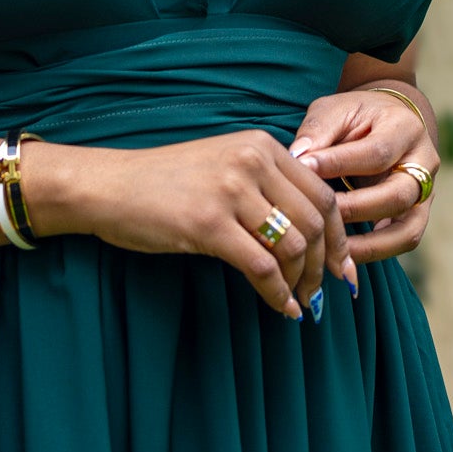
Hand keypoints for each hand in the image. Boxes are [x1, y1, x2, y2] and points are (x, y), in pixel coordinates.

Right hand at [31, 130, 357, 319]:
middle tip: (322, 293)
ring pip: (293, 246)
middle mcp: (251, 160)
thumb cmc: (164, 183)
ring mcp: (230, 190)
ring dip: (301, 283)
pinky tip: (278, 307)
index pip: (322, 193)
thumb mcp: (223, 166)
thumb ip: (266, 185)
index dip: (339, 236)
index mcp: (260, 144)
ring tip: (296, 302)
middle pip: (315, 221)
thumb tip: (314, 233)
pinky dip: (276, 293)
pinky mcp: (208, 223)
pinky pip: (261, 266)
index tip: (343, 267)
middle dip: (325, 264)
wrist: (109, 186)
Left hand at [286, 87, 438, 264]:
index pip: (376, 152)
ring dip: (367, 243)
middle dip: (355, 208)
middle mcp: (424, 163)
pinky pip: (402, 241)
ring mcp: (427, 193)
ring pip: (407, 229)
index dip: (339, 164)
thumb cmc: (356, 115)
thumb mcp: (335, 110)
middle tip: (317, 213)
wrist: (389, 120)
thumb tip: (296, 158)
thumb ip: (318, 131)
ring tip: (330, 249)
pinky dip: (374, 252)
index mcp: (405, 128)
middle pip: (397, 195)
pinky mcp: (418, 215)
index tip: (303, 168)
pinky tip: (344, 256)